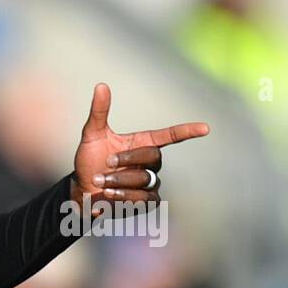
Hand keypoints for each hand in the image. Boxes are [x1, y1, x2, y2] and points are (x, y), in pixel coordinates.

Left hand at [71, 83, 209, 213]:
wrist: (81, 190)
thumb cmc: (89, 161)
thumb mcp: (92, 135)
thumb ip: (99, 112)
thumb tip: (101, 85)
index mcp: (142, 143)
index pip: (169, 136)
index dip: (186, 132)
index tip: (205, 128)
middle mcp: (149, 162)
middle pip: (153, 157)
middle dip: (128, 160)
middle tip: (106, 163)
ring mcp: (149, 182)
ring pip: (147, 180)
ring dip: (120, 181)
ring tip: (100, 182)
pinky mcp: (146, 201)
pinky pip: (146, 199)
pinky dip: (125, 197)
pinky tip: (108, 196)